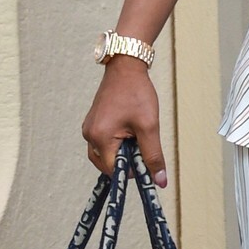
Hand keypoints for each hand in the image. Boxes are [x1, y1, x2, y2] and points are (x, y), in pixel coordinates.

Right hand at [82, 57, 166, 185]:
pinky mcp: (92, 124)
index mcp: (99, 137)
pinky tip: (130, 133)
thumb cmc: (137, 93)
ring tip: (137, 137)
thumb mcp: (149, 126)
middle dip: (125, 163)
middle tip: (142, 148)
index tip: (146, 162)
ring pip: (104, 156)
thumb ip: (153, 155)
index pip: (114, 170)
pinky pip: (103, 144)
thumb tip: (159, 181)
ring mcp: (89, 129)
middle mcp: (89, 135)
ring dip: (122, 154)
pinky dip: (116, 145)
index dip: (132, 171)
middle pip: (106, 165)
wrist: (126, 67)